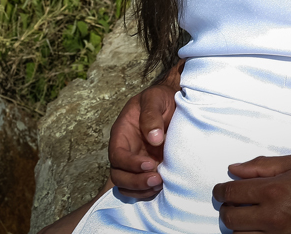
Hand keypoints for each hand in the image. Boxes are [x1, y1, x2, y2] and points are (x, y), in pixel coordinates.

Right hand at [106, 82, 177, 197]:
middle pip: (118, 175)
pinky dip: (148, 193)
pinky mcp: (148, 170)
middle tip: (157, 179)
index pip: (117, 155)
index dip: (130, 163)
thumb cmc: (160, 99)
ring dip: (141, 190)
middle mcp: (126, 150)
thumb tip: (154, 138)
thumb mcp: (154, 98)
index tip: (150, 163)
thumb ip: (151, 115)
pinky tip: (163, 186)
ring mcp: (136, 162)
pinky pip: (140, 189)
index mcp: (122, 133)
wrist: (173, 103)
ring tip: (161, 184)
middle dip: (135, 182)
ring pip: (127, 186)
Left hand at [213, 155, 290, 233]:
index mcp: (273, 190)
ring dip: (238, 226)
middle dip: (226, 209)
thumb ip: (261, 165)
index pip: (230, 193)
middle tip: (231, 204)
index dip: (219, 191)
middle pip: (230, 218)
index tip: (220, 191)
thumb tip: (235, 169)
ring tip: (246, 216)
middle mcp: (273, 216)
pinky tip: (257, 228)